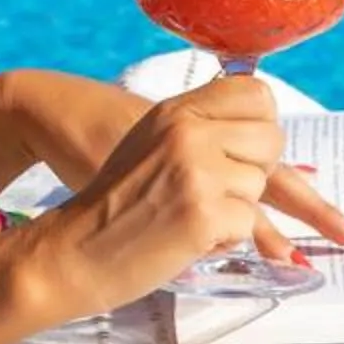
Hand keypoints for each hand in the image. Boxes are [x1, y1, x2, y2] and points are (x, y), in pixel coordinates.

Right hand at [6, 72, 343, 254]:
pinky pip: (248, 225)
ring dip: (236, 210)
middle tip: (220, 191)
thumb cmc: (112, 203)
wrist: (72, 248)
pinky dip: (225, 239)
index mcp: (176, 111)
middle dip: (256, 171)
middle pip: (270, 140)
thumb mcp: (150, 143)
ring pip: (260, 186)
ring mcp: (196, 172)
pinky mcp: (202, 214)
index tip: (249, 148)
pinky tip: (188, 239)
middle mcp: (188, 132)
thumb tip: (259, 138)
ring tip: (191, 217)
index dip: (262, 126)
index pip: (257, 95)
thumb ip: (197, 130)